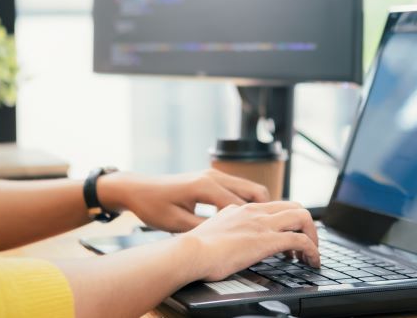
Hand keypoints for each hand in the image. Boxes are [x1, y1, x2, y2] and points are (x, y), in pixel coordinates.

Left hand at [98, 169, 269, 231]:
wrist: (138, 188)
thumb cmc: (153, 207)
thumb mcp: (176, 224)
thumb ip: (202, 230)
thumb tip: (226, 241)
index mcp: (206, 187)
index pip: (243, 206)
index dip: (259, 223)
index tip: (273, 238)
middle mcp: (213, 177)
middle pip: (254, 191)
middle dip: (268, 210)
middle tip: (278, 231)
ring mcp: (213, 175)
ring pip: (249, 187)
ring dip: (260, 205)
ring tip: (268, 226)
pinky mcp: (210, 178)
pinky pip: (238, 187)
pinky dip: (248, 200)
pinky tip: (249, 218)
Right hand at [182, 201, 319, 280]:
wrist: (190, 252)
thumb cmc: (195, 249)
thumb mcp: (213, 232)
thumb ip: (226, 231)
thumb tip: (228, 242)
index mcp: (241, 209)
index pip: (273, 206)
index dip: (286, 221)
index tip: (287, 238)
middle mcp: (254, 212)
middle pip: (293, 206)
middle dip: (305, 225)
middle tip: (304, 246)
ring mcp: (262, 224)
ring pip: (302, 217)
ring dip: (312, 236)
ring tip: (310, 255)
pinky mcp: (267, 240)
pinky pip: (300, 240)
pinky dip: (312, 250)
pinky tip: (311, 261)